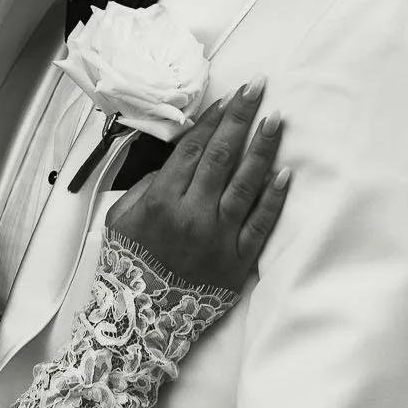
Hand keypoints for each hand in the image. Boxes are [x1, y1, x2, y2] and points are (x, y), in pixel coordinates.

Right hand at [106, 80, 287, 292]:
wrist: (141, 320)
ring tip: (277, 119)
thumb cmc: (129, 265)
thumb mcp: (120, 220)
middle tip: (259, 87)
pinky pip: (261, 224)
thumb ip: (147, 187)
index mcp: (161, 201)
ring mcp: (218, 237)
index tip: (230, 96)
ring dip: (262, 148)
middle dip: (242, 118)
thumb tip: (176, 163)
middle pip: (222, 156)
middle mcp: (192, 214)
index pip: (193, 149)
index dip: (213, 119)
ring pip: (246, 184)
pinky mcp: (238, 260)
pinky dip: (274, 197)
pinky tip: (286, 172)